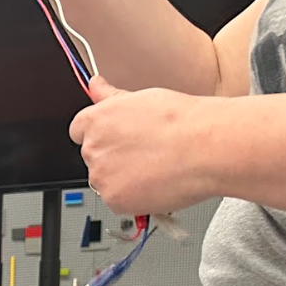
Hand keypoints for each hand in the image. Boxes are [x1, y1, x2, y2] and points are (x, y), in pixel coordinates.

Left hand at [69, 77, 217, 213]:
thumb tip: (95, 84)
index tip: (115, 137)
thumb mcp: (142, 97)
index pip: (78, 130)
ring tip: (156, 166)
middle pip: (93, 157)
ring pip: (106, 180)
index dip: (100, 134)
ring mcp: (101, 177)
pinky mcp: (114, 199)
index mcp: (95, 121)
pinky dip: (134, 196)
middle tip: (146, 152)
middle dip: (114, 156)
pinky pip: (118, 200)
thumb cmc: (182, 121)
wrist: (207, 147)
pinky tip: (156, 182)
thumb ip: (110, 97)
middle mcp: (92, 149)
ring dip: (123, 177)